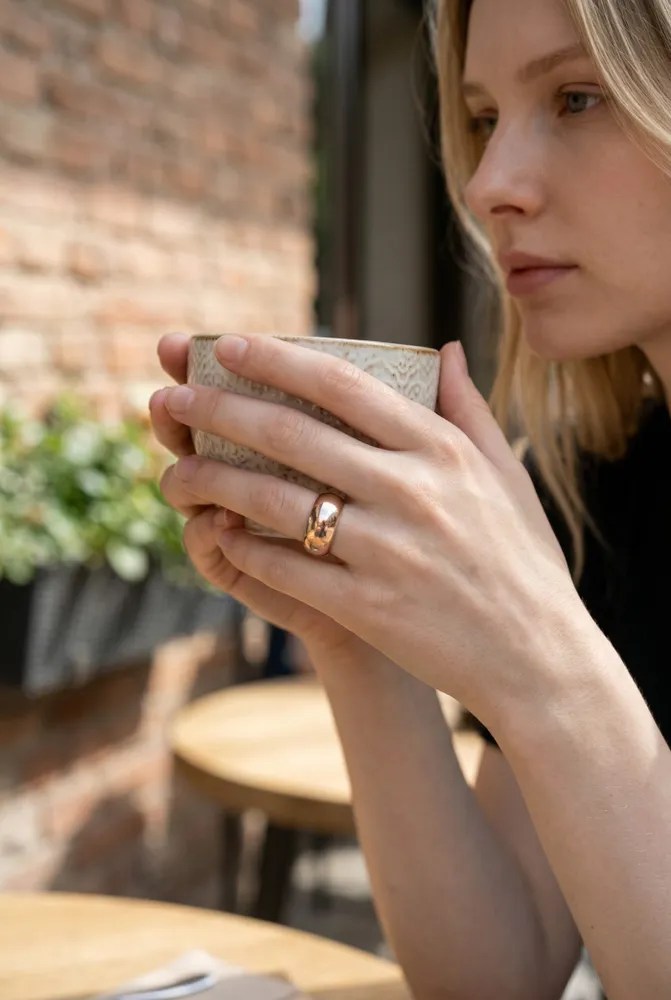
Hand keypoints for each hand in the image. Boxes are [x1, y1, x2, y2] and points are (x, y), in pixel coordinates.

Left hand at [158, 333, 593, 724]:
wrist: (538, 657)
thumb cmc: (522, 560)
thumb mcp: (506, 474)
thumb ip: (469, 409)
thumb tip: (444, 350)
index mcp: (441, 449)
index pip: (343, 384)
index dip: (276, 359)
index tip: (227, 344)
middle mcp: (410, 491)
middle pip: (293, 434)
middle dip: (221, 409)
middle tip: (174, 398)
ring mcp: (386, 549)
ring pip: (276, 500)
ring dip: (214, 480)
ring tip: (176, 470)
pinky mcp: (367, 605)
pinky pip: (286, 568)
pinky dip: (244, 548)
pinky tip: (216, 534)